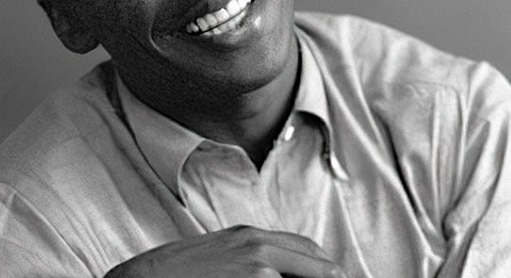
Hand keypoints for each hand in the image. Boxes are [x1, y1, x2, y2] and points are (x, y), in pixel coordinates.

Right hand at [104, 225, 346, 277]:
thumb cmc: (173, 274)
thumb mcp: (217, 255)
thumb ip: (249, 259)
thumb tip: (274, 273)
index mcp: (251, 237)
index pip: (307, 248)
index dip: (327, 267)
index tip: (338, 276)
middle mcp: (259, 248)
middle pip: (320, 266)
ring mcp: (258, 271)